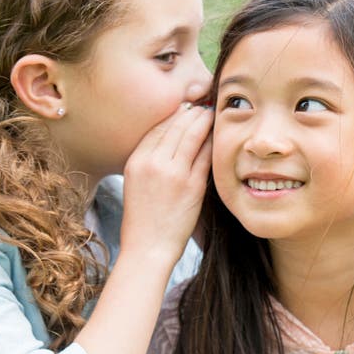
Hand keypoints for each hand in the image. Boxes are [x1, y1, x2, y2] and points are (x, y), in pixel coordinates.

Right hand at [118, 102, 212, 260]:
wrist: (147, 249)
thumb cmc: (143, 219)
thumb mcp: (135, 183)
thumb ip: (149, 161)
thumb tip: (167, 140)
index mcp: (136, 160)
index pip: (158, 127)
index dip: (175, 114)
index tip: (187, 107)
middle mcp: (152, 162)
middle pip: (176, 125)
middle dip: (192, 112)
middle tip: (205, 105)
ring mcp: (173, 173)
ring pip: (192, 135)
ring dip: (204, 121)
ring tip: (213, 115)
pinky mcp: (192, 186)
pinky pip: (206, 155)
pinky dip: (213, 143)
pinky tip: (219, 137)